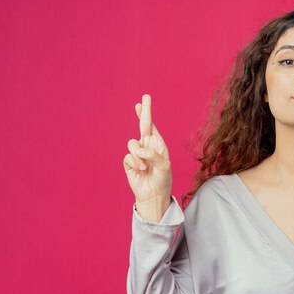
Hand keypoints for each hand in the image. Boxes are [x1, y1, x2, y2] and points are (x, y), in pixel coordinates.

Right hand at [123, 94, 172, 209]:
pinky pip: (128, 156)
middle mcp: (147, 146)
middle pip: (142, 125)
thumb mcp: (164, 166)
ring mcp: (137, 154)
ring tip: (146, 167)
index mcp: (157, 144)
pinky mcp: (129, 162)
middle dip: (142, 113)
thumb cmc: (163, 180)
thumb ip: (153, 155)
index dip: (147, 112)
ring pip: (132, 144)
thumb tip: (139, 149)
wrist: (154, 194)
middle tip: (140, 102)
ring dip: (139, 156)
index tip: (145, 98)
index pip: (151, 125)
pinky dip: (135, 164)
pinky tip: (141, 171)